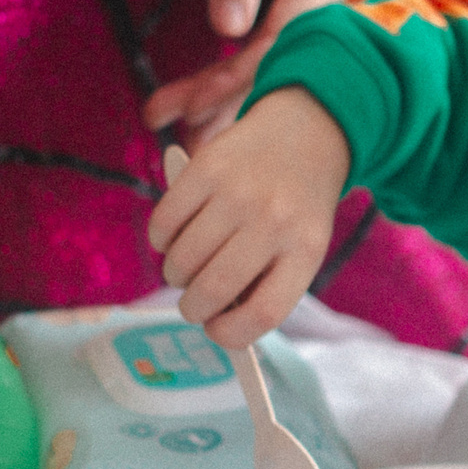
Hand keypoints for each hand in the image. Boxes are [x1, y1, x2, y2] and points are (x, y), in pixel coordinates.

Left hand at [144, 0, 358, 146]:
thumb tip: (226, 30)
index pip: (276, 45)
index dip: (227, 81)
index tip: (180, 106)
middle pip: (279, 64)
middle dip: (225, 104)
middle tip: (172, 138)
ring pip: (279, 59)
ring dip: (234, 95)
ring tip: (189, 135)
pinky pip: (278, 40)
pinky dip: (245, 69)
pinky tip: (217, 96)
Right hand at [146, 85, 351, 347]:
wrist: (304, 133)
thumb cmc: (295, 206)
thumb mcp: (300, 245)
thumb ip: (264, 282)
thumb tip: (213, 322)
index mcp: (305, 250)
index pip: (264, 313)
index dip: (230, 335)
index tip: (216, 331)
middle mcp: (274, 221)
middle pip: (215, 290)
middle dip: (193, 309)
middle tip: (192, 305)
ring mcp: (238, 193)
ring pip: (182, 261)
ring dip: (175, 275)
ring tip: (186, 267)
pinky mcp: (206, 168)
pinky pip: (163, 225)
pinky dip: (161, 242)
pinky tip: (175, 238)